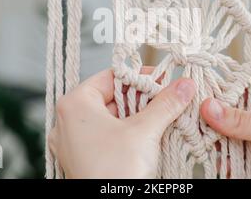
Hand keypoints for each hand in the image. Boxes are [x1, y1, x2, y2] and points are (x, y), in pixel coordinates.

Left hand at [48, 68, 195, 177]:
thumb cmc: (115, 173)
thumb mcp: (145, 130)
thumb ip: (165, 103)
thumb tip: (183, 85)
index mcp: (74, 104)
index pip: (111, 77)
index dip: (139, 77)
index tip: (162, 80)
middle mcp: (67, 121)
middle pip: (110, 96)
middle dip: (140, 98)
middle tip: (164, 98)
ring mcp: (72, 142)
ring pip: (109, 117)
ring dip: (135, 115)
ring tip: (158, 117)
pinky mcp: (81, 158)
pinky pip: (104, 135)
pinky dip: (124, 132)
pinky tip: (144, 135)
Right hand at [200, 82, 250, 178]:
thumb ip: (244, 121)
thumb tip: (211, 107)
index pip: (247, 91)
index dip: (225, 94)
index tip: (202, 97)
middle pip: (236, 116)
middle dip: (217, 119)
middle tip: (195, 119)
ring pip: (234, 139)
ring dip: (218, 141)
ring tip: (199, 138)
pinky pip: (237, 161)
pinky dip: (224, 161)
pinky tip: (214, 158)